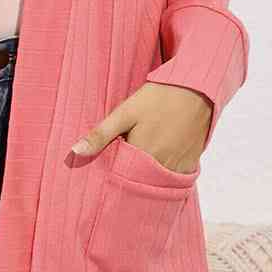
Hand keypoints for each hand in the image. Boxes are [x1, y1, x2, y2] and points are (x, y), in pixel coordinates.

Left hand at [69, 83, 211, 172]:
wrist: (197, 89)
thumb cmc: (158, 98)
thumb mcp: (125, 112)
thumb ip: (101, 134)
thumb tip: (74, 152)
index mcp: (142, 156)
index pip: (120, 179)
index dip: (113, 174)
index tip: (108, 169)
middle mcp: (161, 167)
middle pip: (139, 182)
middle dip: (129, 177)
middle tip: (125, 162)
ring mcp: (179, 167)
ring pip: (157, 181)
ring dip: (147, 176)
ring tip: (141, 162)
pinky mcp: (191, 163)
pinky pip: (174, 177)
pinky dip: (165, 173)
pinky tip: (160, 159)